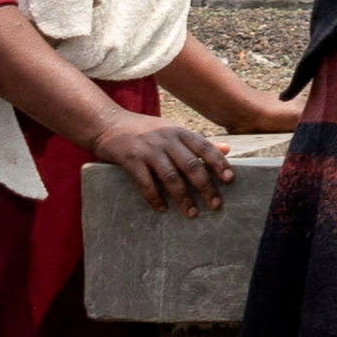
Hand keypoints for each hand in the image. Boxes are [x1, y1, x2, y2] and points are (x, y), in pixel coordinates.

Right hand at [91, 106, 237, 214]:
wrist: (107, 123)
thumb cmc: (144, 129)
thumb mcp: (172, 129)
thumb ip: (197, 142)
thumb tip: (227, 149)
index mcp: (179, 131)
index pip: (204, 147)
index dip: (218, 163)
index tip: (229, 180)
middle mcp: (166, 139)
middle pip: (190, 165)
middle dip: (205, 187)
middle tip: (215, 204)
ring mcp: (148, 149)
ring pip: (170, 177)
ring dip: (183, 198)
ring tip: (191, 213)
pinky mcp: (131, 160)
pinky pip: (146, 183)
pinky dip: (155, 198)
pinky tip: (162, 208)